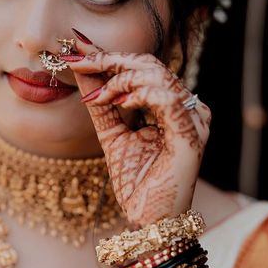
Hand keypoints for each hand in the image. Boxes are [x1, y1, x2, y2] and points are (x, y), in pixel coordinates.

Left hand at [63, 29, 210, 226]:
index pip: (140, 69)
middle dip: (109, 59)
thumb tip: (82, 70)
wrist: (149, 220)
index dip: (108, 56)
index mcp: (170, 106)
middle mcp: (184, 108)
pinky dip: (140, 93)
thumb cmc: (137, 182)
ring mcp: (191, 120)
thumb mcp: (112, 134)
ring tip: (98, 94)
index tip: (75, 47)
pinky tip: (120, 100)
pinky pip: (167, 98)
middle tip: (78, 60)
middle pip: (148, 64)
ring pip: (157, 75)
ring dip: (120, 78)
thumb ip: (102, 103)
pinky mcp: (191, 134)